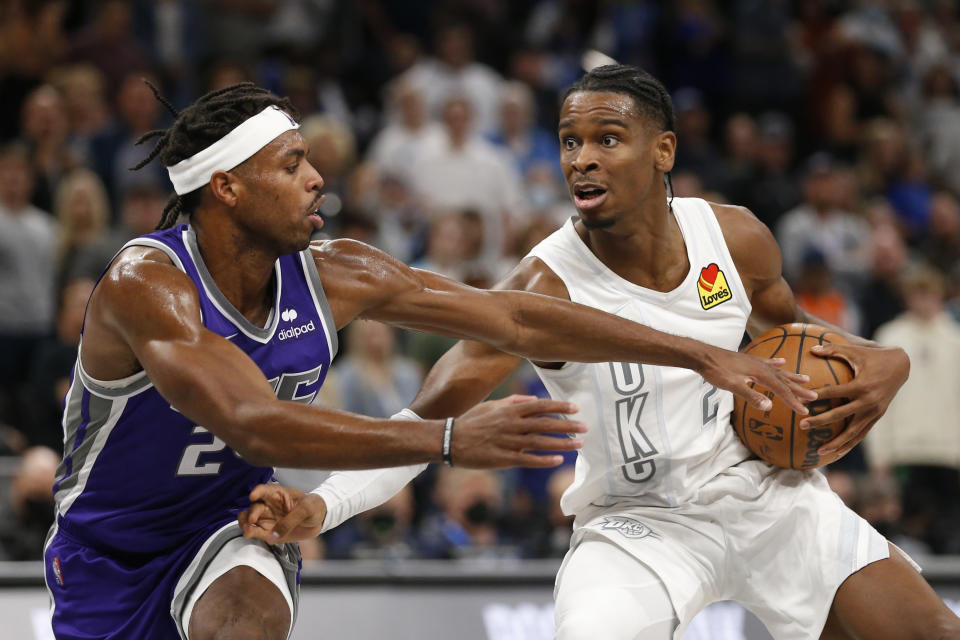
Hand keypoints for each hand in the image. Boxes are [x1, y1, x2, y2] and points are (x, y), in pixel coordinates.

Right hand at [238, 484, 326, 544]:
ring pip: (248, 519)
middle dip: (250, 513)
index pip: (264, 490)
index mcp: (278, 494)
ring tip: (247, 529)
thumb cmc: (313, 506)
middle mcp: (269, 505)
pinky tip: (249, 534)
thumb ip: (291, 520)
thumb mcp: (306, 509)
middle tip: (252, 520)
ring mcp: (267, 518)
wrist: (320, 519)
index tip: (253, 496)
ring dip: (245, 524)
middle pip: (253, 507)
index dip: (257, 492)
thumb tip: (273, 534)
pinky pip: (255, 532)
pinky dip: (250, 533)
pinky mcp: (268, 531)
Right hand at [451, 395, 585, 467]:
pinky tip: (558, 461)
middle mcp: (511, 423)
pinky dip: (544, 460)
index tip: (576, 408)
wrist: (450, 440)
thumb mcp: (491, 405)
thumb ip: (514, 401)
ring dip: (561, 443)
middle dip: (567, 425)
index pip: (540, 406)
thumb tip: (534, 399)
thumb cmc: (471, 421)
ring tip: (578, 444)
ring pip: (540, 442)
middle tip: (585, 427)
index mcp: (509, 410)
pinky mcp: (503, 458)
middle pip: (545, 423)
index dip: (559, 406)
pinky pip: (527, 459)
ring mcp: (508, 441)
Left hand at [700, 347, 816, 413]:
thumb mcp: (732, 385)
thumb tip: (769, 407)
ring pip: (779, 372)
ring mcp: (756, 362)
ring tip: (806, 380)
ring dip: (792, 377)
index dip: (793, 401)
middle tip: (815, 397)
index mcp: (760, 373)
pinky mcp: (749, 361)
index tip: (804, 411)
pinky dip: (776, 364)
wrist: (703, 355)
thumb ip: (751, 396)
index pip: (781, 390)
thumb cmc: (716, 370)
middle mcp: (761, 366)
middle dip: (799, 390)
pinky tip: (782, 362)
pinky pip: (768, 363)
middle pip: (784, 380)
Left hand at [798, 343, 908, 457]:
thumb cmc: (874, 356)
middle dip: (820, 421)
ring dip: (836, 443)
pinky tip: (837, 453)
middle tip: (802, 425)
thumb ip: (832, 350)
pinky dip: (850, 444)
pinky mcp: (877, 416)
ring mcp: (874, 411)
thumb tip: (811, 349)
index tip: (800, 402)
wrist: (902, 366)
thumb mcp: (854, 351)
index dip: (817, 397)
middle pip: (840, 415)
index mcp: (861, 386)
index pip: (834, 393)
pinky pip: (862, 433)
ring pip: (853, 432)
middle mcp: (869, 402)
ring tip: (818, 452)